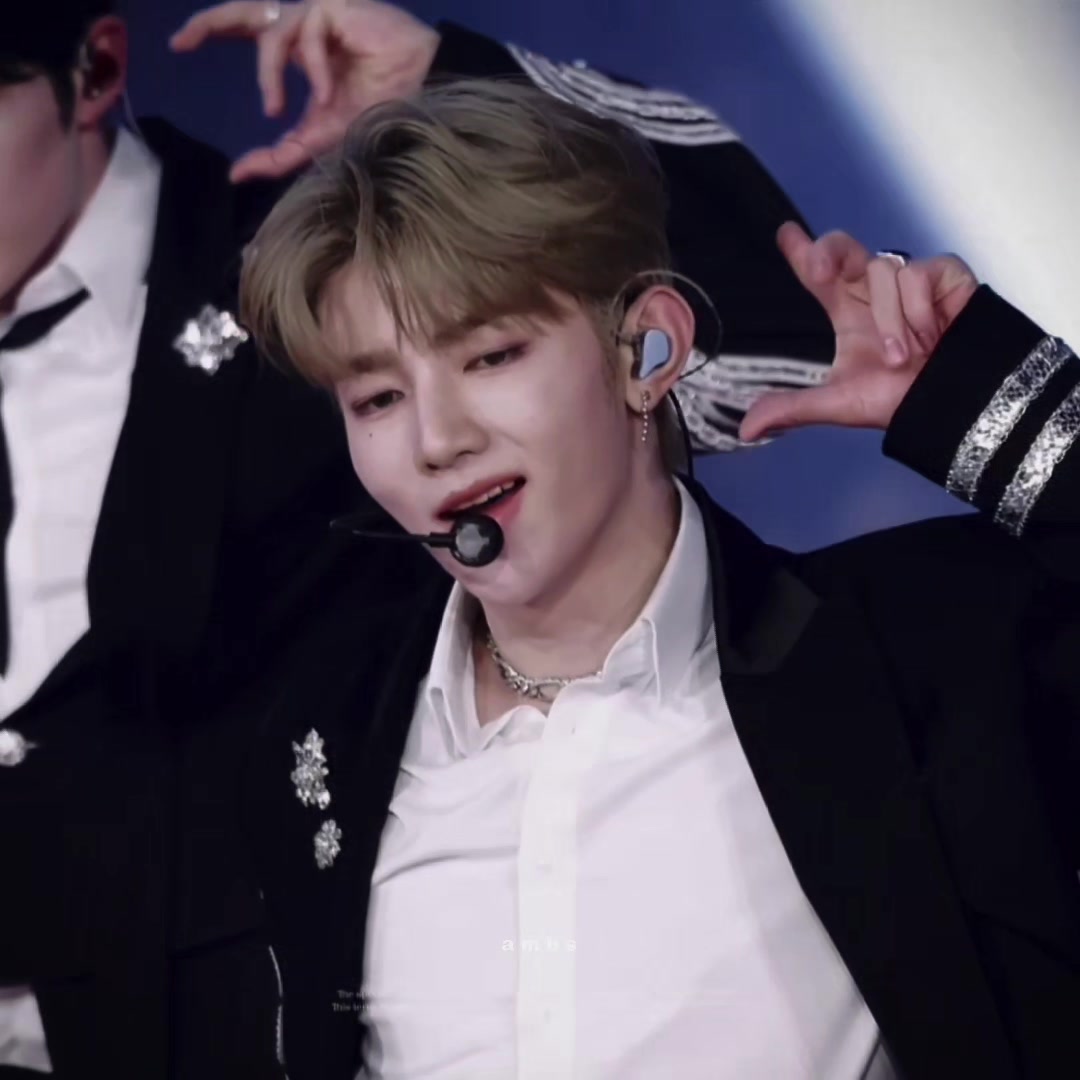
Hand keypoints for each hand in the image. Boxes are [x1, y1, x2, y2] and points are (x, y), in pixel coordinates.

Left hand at [170, 0, 439, 182]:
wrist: (422, 98)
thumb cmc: (380, 112)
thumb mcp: (319, 139)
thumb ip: (280, 155)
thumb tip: (236, 175)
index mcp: (301, 51)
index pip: (251, 33)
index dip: (214, 31)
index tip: (181, 47)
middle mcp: (305, 27)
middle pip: (247, 12)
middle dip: (211, 22)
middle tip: (182, 43)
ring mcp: (318, 13)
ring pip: (270, 33)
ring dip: (269, 76)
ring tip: (276, 111)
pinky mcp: (333, 6)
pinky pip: (304, 37)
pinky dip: (313, 70)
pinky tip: (329, 91)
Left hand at [739, 222, 978, 440]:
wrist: (954, 405)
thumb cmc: (901, 400)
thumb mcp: (840, 403)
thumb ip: (793, 408)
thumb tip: (747, 430)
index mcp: (847, 312)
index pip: (818, 275)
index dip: (801, 251)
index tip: (785, 234)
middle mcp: (873, 291)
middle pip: (844, 249)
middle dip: (829, 251)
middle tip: (820, 273)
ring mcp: (908, 281)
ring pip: (883, 271)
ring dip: (890, 322)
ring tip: (904, 356)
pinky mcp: (944, 275)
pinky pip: (919, 275)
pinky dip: (918, 311)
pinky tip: (933, 334)